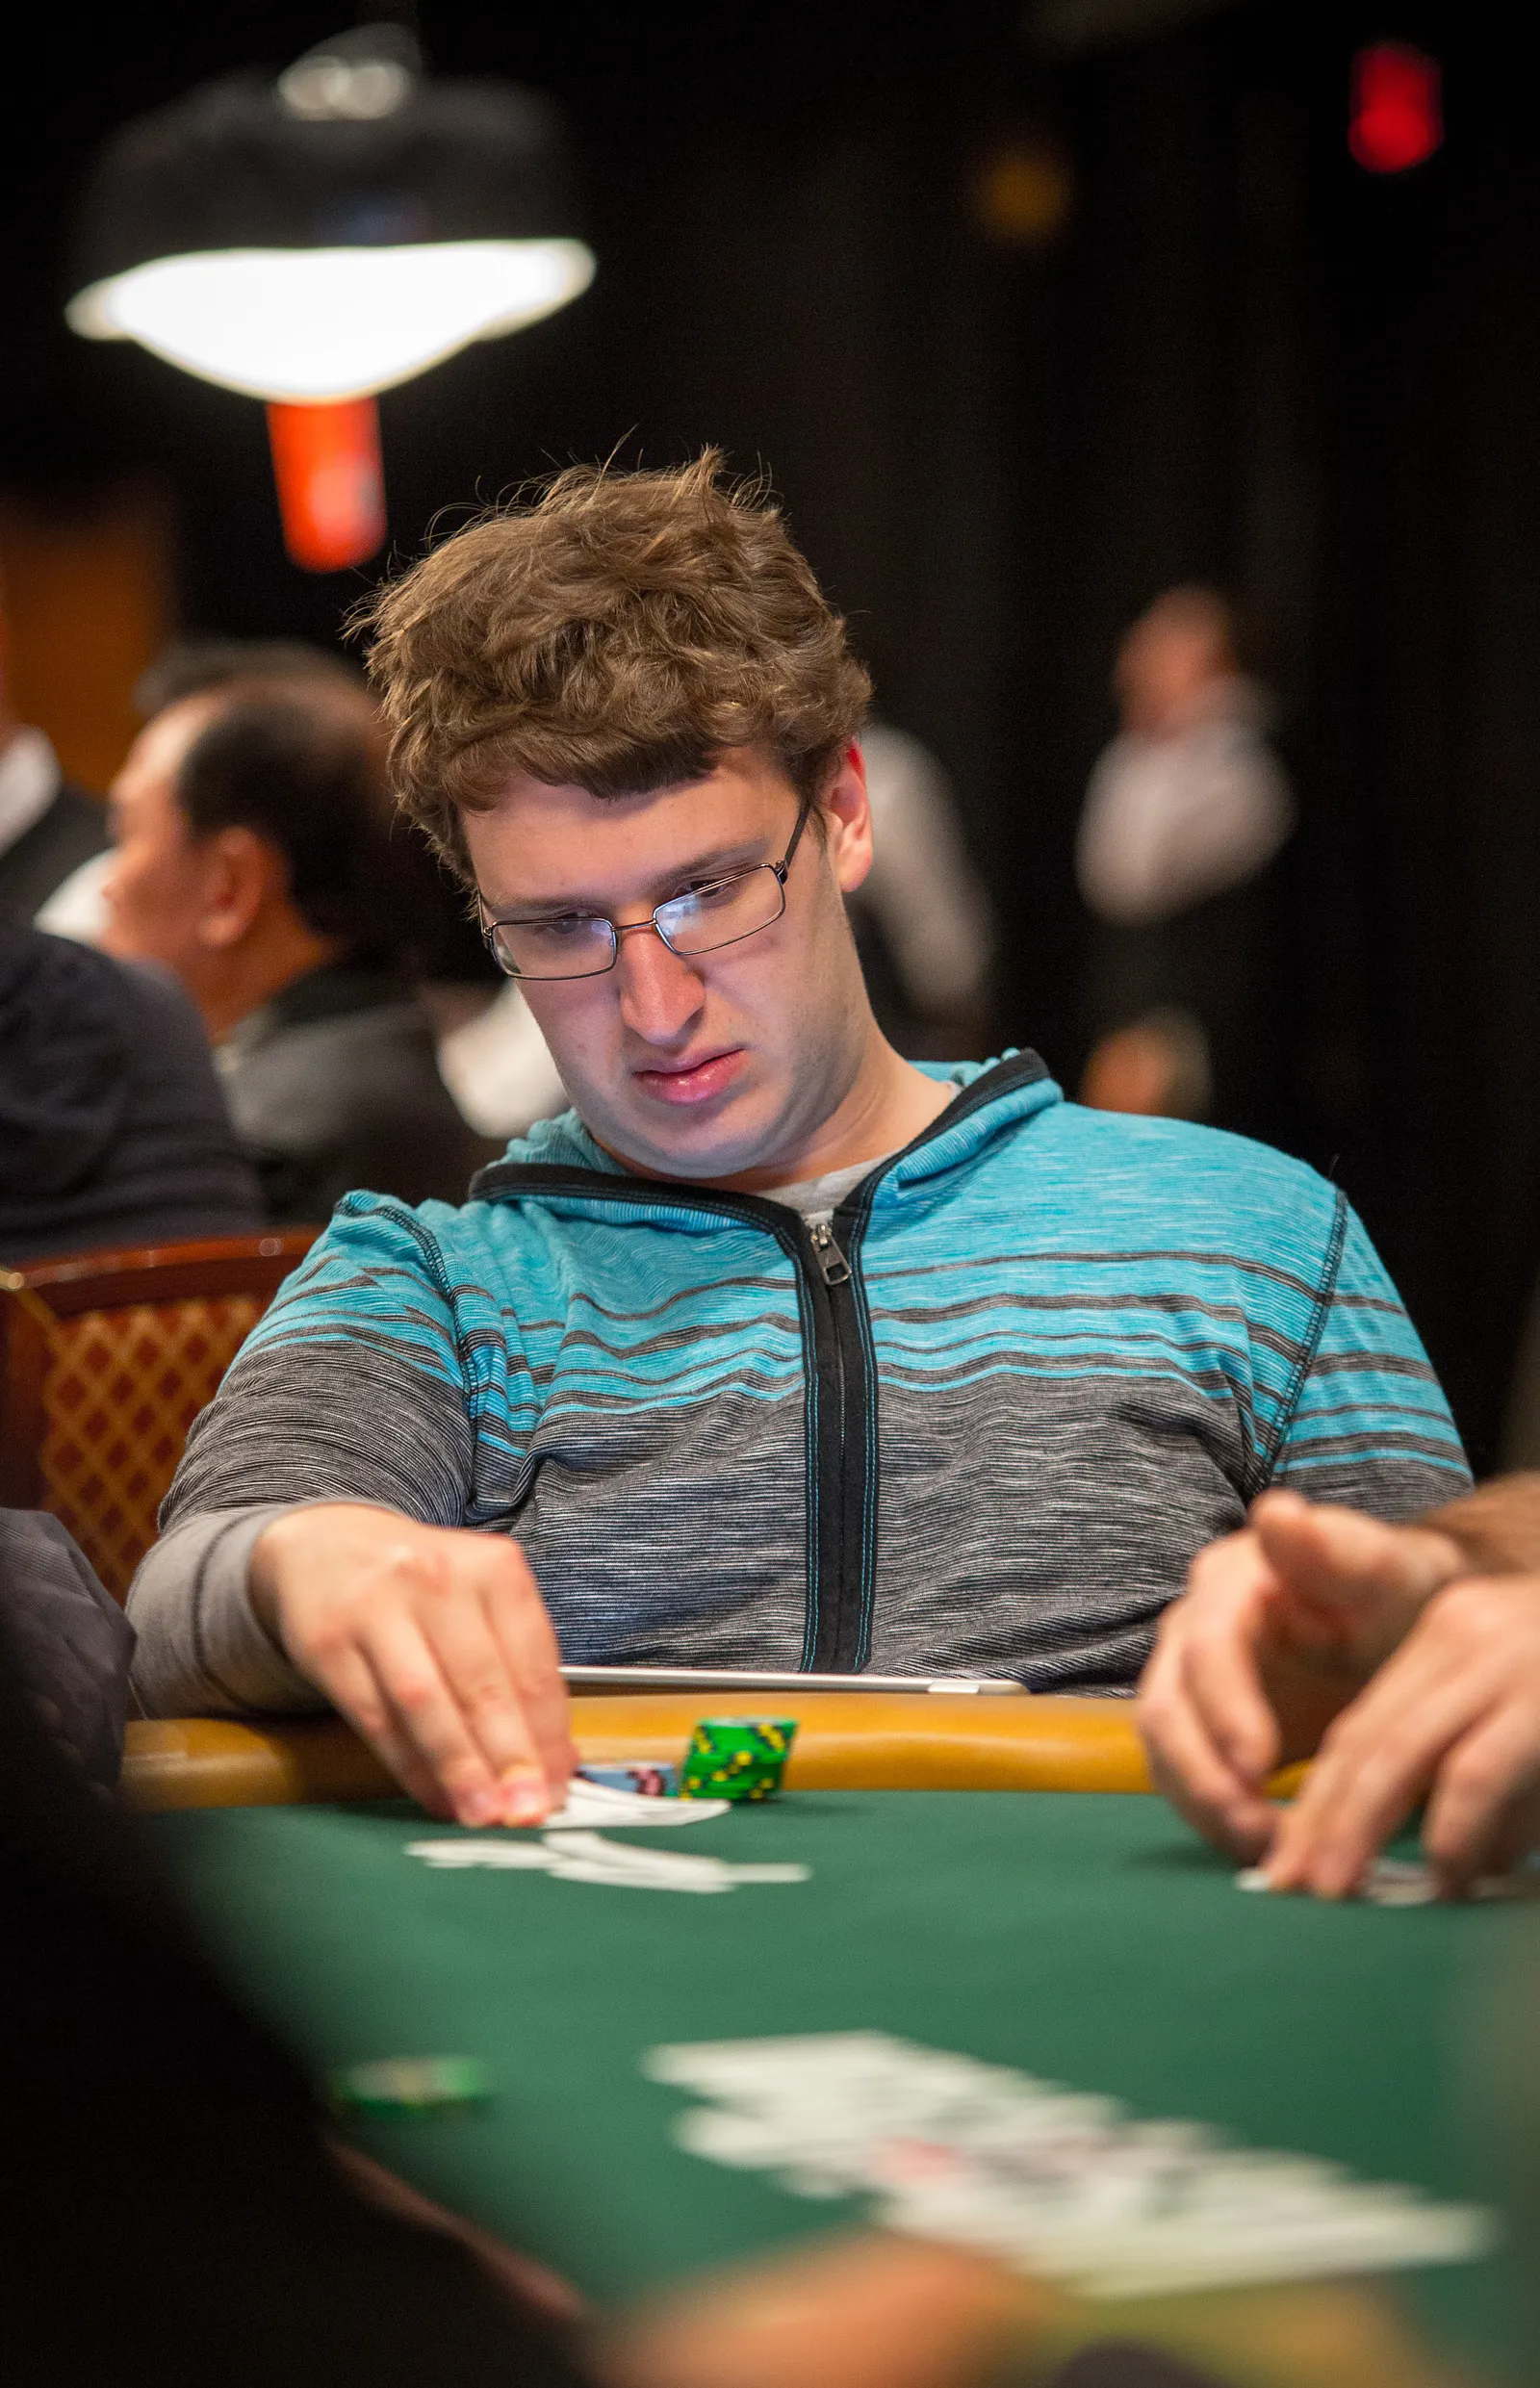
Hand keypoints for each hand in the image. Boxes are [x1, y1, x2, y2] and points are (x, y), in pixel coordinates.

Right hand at [250, 1505, 574, 1826]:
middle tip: (529, 1810)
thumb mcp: (481, 1601)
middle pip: (482, 1683)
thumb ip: (519, 1670)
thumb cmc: (424, 1586)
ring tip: (484, 1815)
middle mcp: (437, 1579)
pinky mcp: (328, 1643)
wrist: (327, 1547)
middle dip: (509, 1756)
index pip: (532, 1662)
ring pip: (425, 1703)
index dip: (548, 1732)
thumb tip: (556, 1761)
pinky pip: (376, 1718)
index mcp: (493, 1567)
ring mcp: (377, 1608)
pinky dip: (410, 1767)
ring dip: (459, 1768)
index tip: (559, 1784)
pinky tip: (435, 1796)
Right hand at [1137, 1489, 1460, 1859]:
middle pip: (1167, 1707)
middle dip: (1205, 1776)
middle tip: (1260, 1834)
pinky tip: (1263, 1848)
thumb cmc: (1395, 1595)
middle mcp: (1192, 1626)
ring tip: (1266, 1852)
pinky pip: (1182, 1777)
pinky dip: (1212, 1818)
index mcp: (1231, 1582)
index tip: (1259, 1768)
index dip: (1225, 1710)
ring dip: (1203, 1806)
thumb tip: (1278, 1512)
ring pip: (1163, 1749)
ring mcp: (1186, 1678)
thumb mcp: (1384, 1567)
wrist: (1393, 1627)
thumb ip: (1336, 1547)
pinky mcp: (1198, 1726)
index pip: (1209, 1648)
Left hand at [1264, 1574, 1539, 1896]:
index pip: (1359, 1726)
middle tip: (1290, 1894)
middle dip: (1321, 1823)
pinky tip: (1446, 1877)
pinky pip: (1478, 1769)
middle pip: (1365, 1739)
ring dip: (1361, 1829)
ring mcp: (1511, 1658)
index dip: (1316, 1800)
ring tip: (1342, 1894)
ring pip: (1403, 1752)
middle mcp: (1467, 1633)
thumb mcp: (1525, 1710)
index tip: (1282, 1866)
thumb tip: (1443, 1863)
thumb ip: (1476, 1763)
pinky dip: (1452, 1830)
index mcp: (1449, 1635)